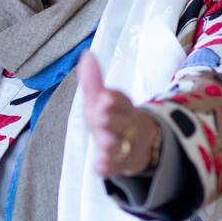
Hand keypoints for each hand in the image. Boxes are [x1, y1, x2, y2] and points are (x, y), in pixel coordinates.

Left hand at [77, 51, 161, 177]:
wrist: (135, 143)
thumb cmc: (112, 116)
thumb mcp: (102, 98)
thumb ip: (94, 79)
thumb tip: (86, 54)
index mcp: (122, 107)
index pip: (121, 101)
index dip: (113, 100)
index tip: (104, 97)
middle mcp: (126, 126)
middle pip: (121, 123)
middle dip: (112, 120)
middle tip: (101, 115)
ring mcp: (125, 145)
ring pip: (120, 145)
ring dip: (110, 143)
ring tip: (103, 141)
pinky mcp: (120, 164)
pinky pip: (114, 167)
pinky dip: (107, 167)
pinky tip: (99, 167)